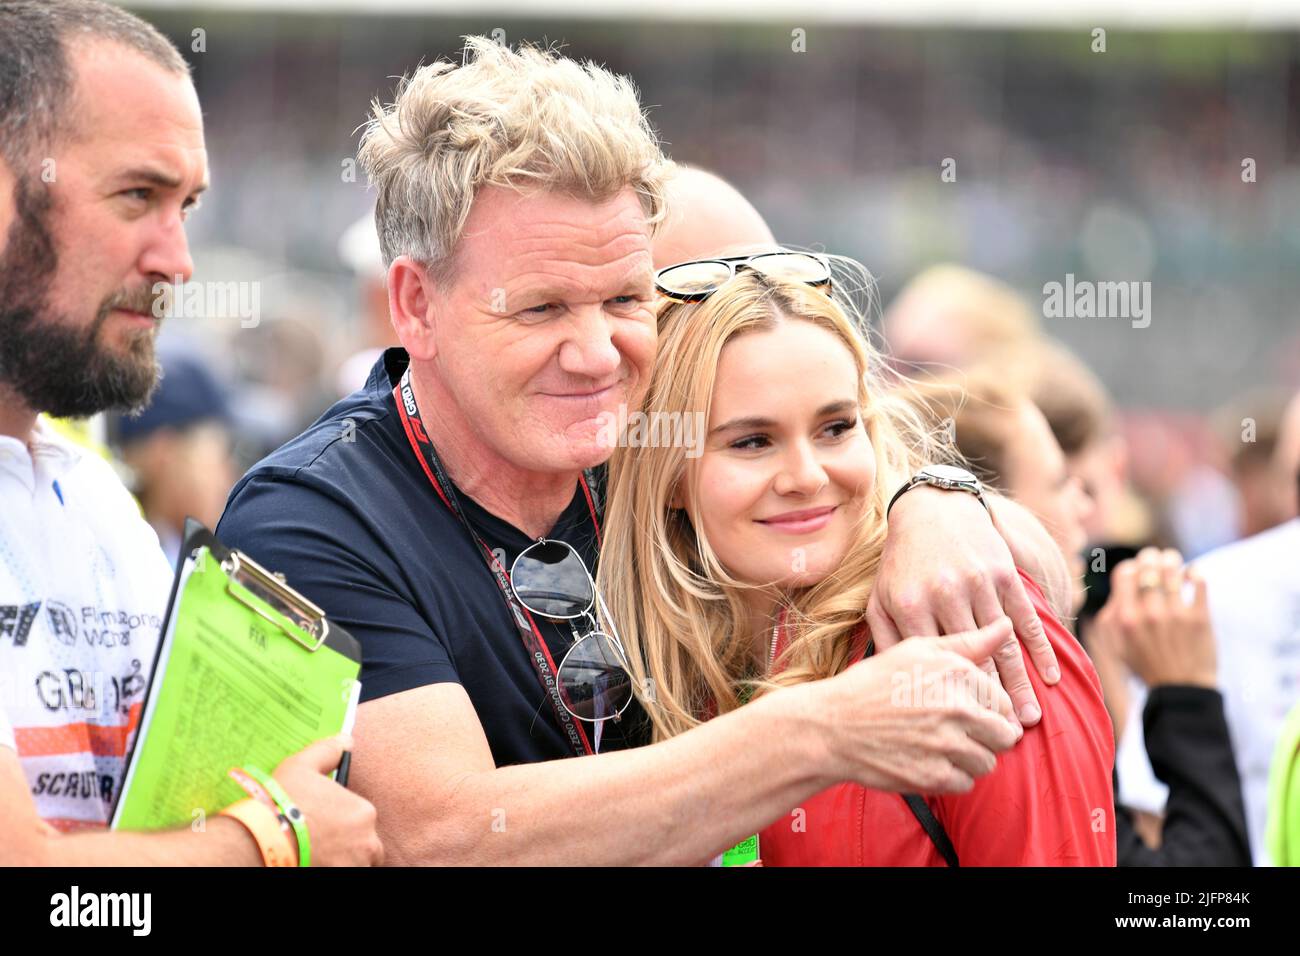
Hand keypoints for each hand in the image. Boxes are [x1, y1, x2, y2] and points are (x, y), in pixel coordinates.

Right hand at [272, 735, 383, 866]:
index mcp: (364, 813)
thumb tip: (345, 740)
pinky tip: (314, 861)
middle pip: (365, 846)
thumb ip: (328, 752)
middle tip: (321, 841)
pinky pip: (345, 872)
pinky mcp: (342, 879)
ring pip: (357, 862)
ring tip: (317, 853)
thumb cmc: (283, 803)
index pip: (362, 819)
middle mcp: (367, 842)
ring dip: (343, 859)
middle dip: (349, 844)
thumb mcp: (302, 765)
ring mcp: (355, 865)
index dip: (342, 820)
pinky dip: (335, 868)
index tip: (323, 823)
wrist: (263, 840)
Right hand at [820, 618, 1022, 793]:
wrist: (831, 725)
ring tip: (941, 747)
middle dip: (987, 737)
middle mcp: (956, 707)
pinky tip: (928, 760)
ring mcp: (946, 744)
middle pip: (1004, 736)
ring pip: (987, 762)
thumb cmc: (872, 684)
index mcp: (955, 672)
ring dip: (970, 759)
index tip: (968, 712)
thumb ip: (967, 642)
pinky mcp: (933, 776)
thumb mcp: (917, 650)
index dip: (989, 710)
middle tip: (961, 733)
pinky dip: (951, 777)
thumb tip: (1006, 626)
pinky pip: (965, 783)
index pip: (1003, 702)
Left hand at [868, 485, 1060, 726]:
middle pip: (972, 659)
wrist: (932, 509)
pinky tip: (1052, 677)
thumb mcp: (881, 599)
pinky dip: (1041, 650)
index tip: (963, 728)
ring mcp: (977, 583)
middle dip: (991, 701)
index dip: (951, 699)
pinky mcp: (1003, 573)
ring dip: (1021, 684)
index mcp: (910, 605)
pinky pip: (1025, 618)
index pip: (933, 663)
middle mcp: (944, 594)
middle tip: (1006, 737)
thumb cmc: (901, 564)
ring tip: (1029, 718)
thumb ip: (888, 640)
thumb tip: (895, 686)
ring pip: (1003, 644)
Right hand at [1092, 547, 1215, 688]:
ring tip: (1174, 562)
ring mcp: (1175, 615)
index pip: (1125, 573)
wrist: (1180, 690)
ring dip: (1173, 560)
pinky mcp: (1200, 618)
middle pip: (1149, 567)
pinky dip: (1194, 572)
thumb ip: (1110, 614)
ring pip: (1173, 570)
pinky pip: (1198, 582)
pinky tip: (1192, 574)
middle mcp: (1148, 615)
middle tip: (1157, 558)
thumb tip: (1120, 583)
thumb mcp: (1115, 644)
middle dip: (1152, 557)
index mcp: (1124, 619)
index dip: (1132, 566)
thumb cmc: (1146, 664)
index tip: (1138, 569)